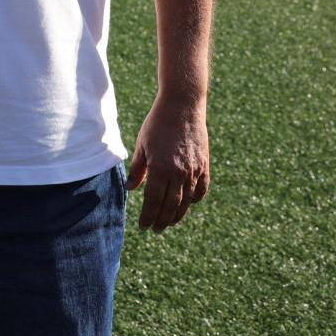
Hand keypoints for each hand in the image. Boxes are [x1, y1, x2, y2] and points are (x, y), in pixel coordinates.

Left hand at [126, 97, 208, 230]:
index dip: (148, 215)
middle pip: (170, 205)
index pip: (153, 200)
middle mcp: (179, 173)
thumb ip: (138, 169)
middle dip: (162, 220)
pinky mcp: (204, 165)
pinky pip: (201, 189)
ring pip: (187, 201)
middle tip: (155, 229)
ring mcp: (194, 170)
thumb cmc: (157, 123)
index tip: (143, 226)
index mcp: (160, 168)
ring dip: (177, 215)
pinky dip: (195, 199)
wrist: (183, 106)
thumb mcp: (142, 145)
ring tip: (169, 222)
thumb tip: (131, 189)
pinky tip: (188, 204)